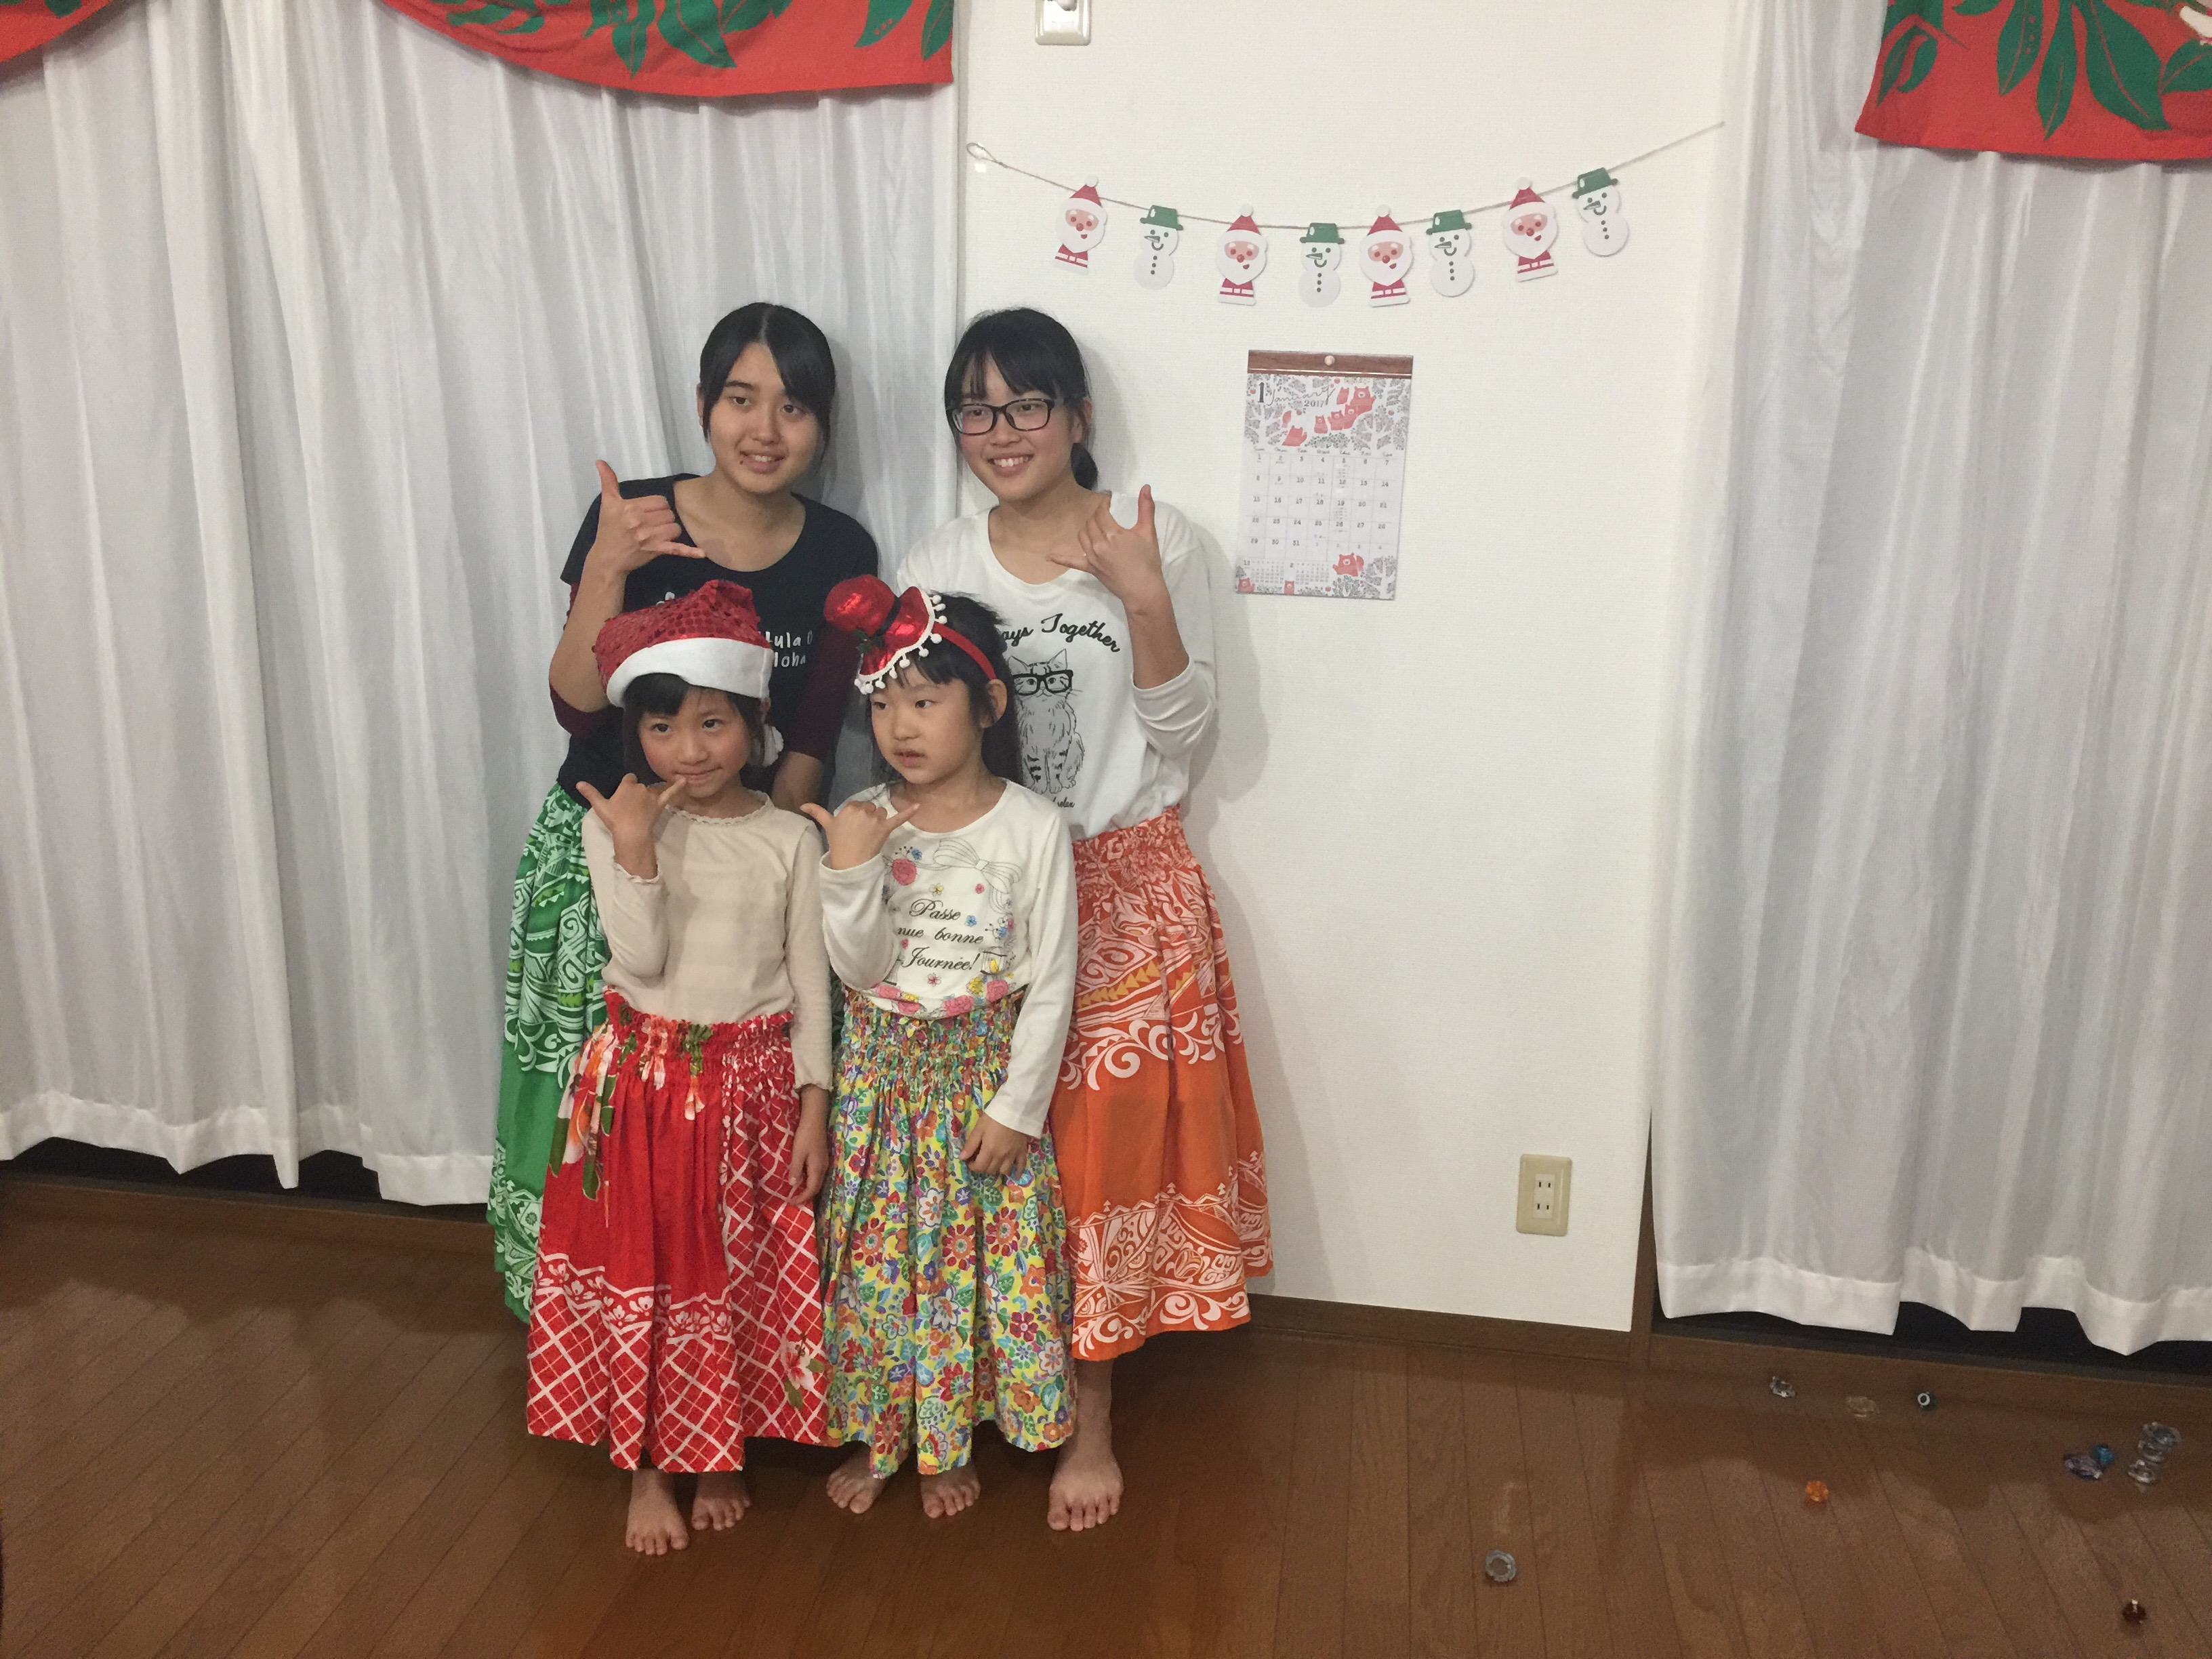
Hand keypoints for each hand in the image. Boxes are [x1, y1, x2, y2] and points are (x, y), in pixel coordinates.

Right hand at [577, 774, 679, 846]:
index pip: (628, 779)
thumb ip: (590, 793)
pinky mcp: (660, 804)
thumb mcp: (600, 806)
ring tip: (643, 807)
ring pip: (650, 790)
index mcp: (626, 785)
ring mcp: (651, 795)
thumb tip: (578, 782)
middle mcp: (640, 787)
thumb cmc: (615, 819)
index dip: (625, 787)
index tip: (623, 796)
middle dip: (635, 794)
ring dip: (648, 796)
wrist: (631, 832)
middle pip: (638, 786)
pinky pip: (670, 793)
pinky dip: (678, 787)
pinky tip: (685, 781)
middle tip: (629, 808)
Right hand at [584, 461, 699, 580]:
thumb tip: (600, 461)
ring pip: (674, 528)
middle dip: (664, 518)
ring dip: (670, 530)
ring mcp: (650, 537)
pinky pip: (676, 549)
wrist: (607, 558)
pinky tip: (702, 553)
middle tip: (652, 523)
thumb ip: (608, 481)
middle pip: (669, 514)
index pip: (660, 501)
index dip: (657, 506)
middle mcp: (642, 521)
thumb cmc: (608, 530)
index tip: (649, 512)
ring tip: (659, 534)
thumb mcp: (607, 503)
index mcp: (632, 507)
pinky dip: (689, 552)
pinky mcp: (655, 551)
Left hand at [787, 1088, 829, 1203]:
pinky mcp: (821, 1157)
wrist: (815, 1119)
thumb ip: (796, 1169)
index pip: (812, 1189)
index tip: (791, 1202)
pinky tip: (801, 1178)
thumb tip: (793, 1186)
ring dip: (807, 1188)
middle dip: (805, 1195)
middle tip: (793, 1200)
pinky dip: (809, 1180)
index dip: (802, 1198)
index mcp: (818, 1168)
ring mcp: (824, 1162)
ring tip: (796, 1192)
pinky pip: (816, 1174)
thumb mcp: (798, 1153)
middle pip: (816, 1187)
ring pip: (817, 1180)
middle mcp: (823, 1167)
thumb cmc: (805, 1136)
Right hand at [800, 798, 915, 870]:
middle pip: (870, 807)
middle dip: (867, 817)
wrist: (849, 862)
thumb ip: (817, 812)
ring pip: (881, 812)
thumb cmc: (838, 844)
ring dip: (878, 819)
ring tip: (871, 834)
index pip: (858, 805)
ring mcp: (875, 820)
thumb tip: (802, 805)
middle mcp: (862, 811)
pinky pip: (898, 818)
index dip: (857, 815)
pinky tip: (919, 806)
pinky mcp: (886, 828)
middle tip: (861, 833)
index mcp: (848, 808)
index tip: (853, 827)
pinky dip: (909, 812)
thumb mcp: (827, 825)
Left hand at [961, 1113, 1031, 1178]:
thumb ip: (971, 1145)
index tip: (970, 1160)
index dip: (973, 1166)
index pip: (979, 1167)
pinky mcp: (1022, 1151)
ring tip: (994, 1163)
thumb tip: (961, 1158)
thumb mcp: (979, 1128)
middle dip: (983, 1167)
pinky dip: (1018, 1172)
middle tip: (980, 1160)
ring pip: (1004, 1170)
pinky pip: (1021, 1166)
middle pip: (990, 1170)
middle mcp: (1001, 1156)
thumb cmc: (994, 1117)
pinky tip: (1015, 1175)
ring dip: (997, 1169)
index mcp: (989, 1151)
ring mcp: (1012, 1155)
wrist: (1015, 1110)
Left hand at [1048, 484, 1168, 608]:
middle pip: (1091, 522)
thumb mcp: (1148, 533)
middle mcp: (1098, 543)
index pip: (1101, 512)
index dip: (1103, 503)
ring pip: (1082, 535)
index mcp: (1112, 533)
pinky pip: (1071, 562)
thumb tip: (1145, 487)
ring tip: (1096, 526)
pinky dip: (1060, 558)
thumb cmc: (1147, 561)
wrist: (1142, 589)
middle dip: (1097, 514)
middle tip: (1106, 513)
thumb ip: (1146, 508)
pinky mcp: (1090, 568)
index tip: (1108, 500)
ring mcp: (1092, 556)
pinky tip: (1048, 556)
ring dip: (1087, 527)